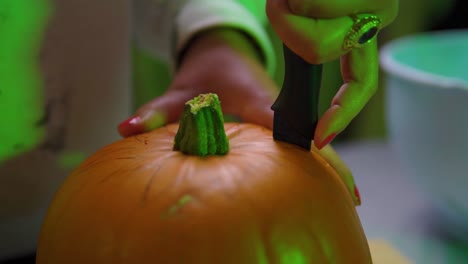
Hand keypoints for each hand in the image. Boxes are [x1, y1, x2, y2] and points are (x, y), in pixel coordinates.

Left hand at [118, 26, 360, 205]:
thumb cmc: (205, 72)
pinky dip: (315, 161)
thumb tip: (126, 128)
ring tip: (346, 199)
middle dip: (332, 166)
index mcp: (257, 101)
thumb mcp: (179, 91)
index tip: (332, 176)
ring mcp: (282, 115)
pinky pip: (300, 142)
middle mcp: (277, 108)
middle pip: (310, 139)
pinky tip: (323, 184)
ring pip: (310, 141)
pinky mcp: (281, 121)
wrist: (223, 51)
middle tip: (351, 200)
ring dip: (328, 165)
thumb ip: (156, 112)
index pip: (289, 129)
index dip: (313, 152)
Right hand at [266, 0, 397, 148]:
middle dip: (293, 30)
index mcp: (357, 35)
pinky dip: (291, 5)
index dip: (341, 112)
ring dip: (289, 12)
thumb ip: (308, 45)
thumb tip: (311, 69)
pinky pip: (315, 17)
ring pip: (318, 38)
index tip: (319, 138)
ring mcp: (374, 5)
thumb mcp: (294, 17)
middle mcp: (373, 19)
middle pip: (322, 54)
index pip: (361, 82)